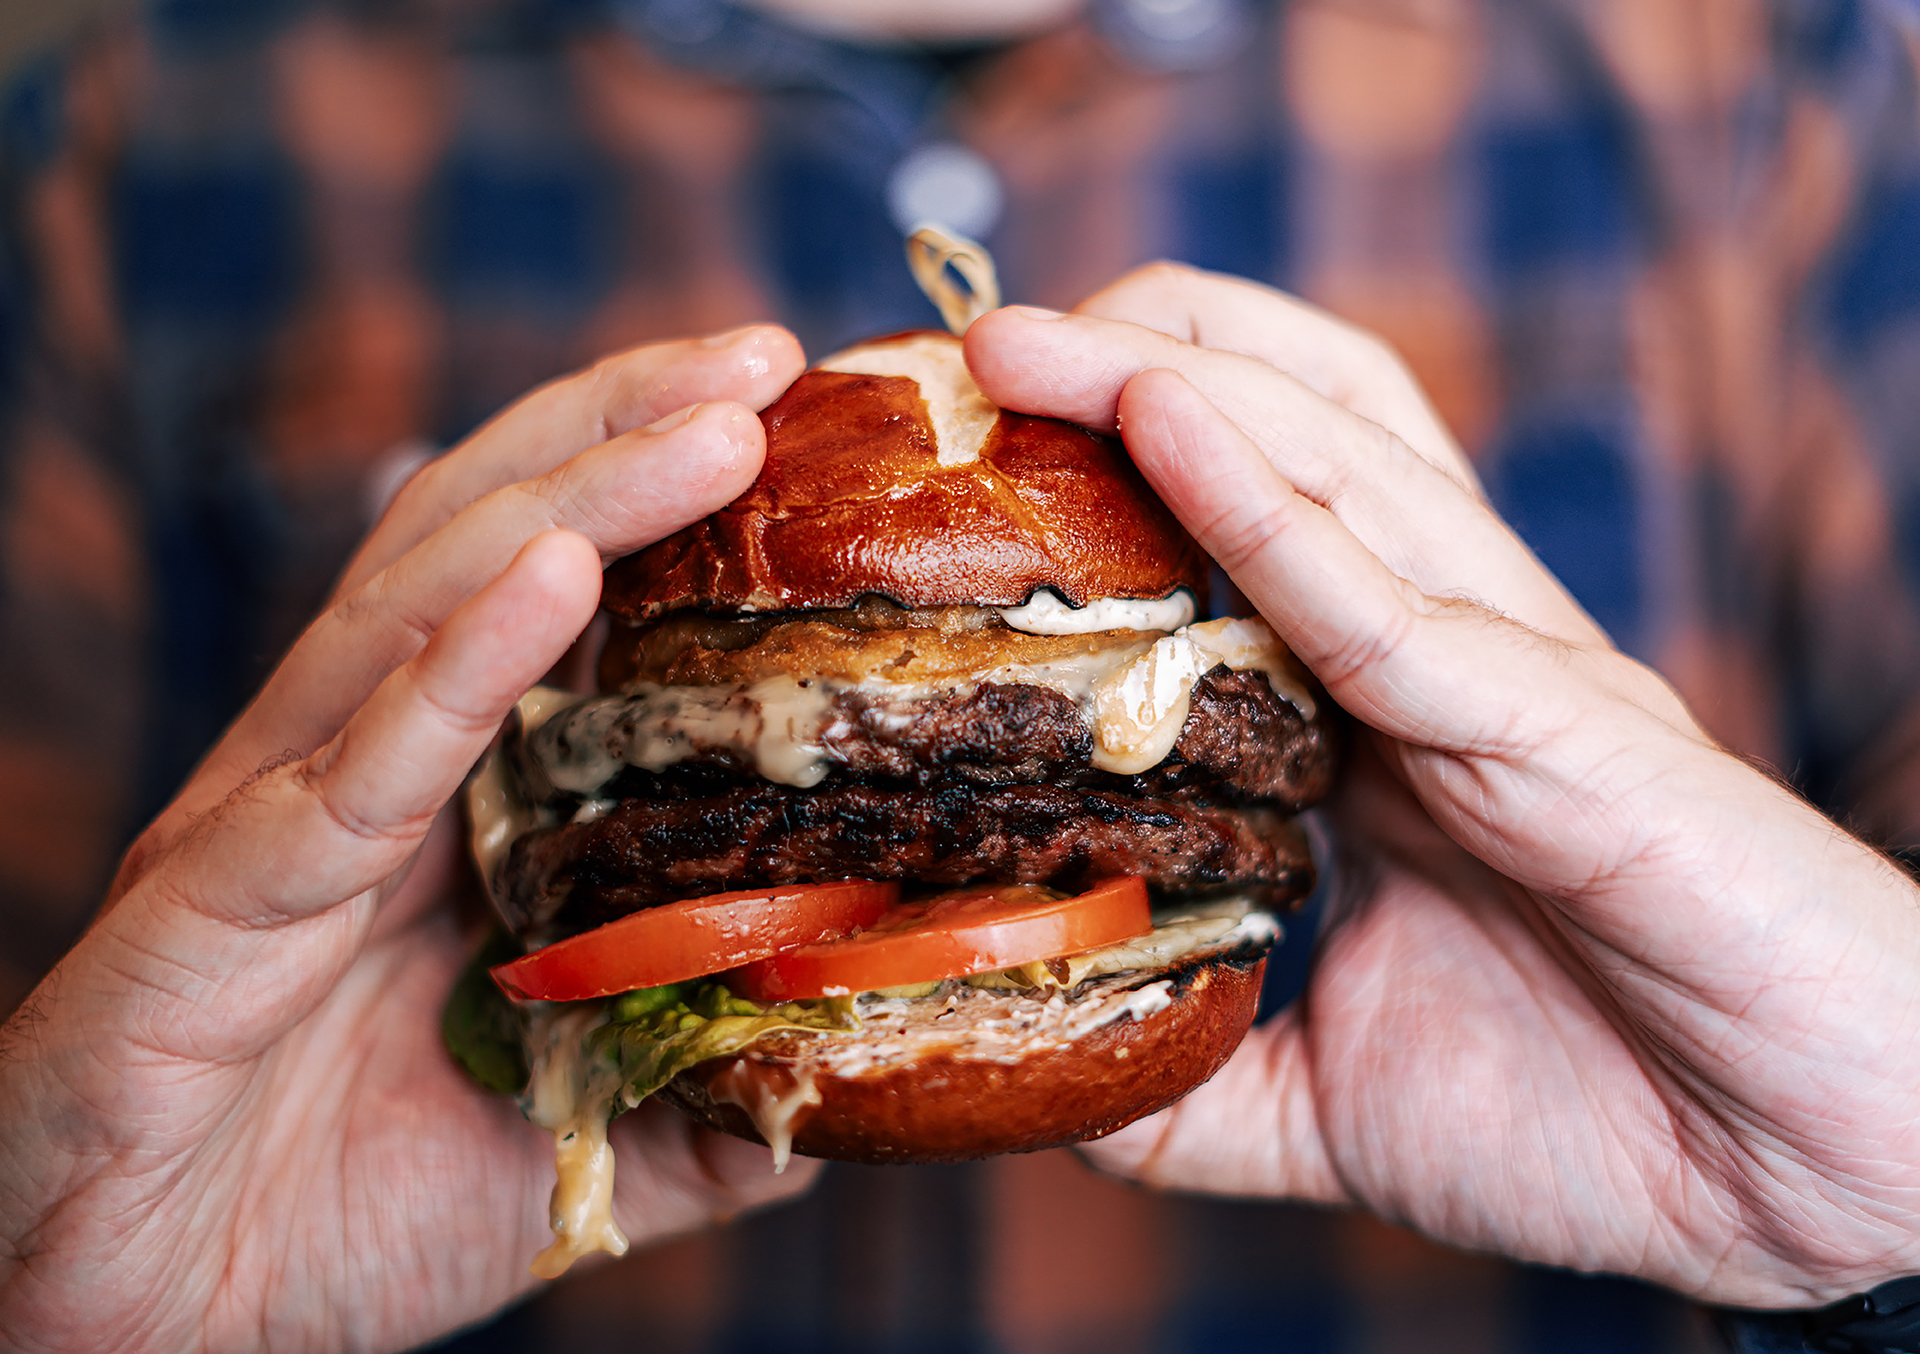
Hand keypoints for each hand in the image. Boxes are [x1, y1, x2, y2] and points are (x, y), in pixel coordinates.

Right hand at [0, 328, 811, 1352]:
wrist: (138, 1326)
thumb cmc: (336, 1218)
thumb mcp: (569, 1146)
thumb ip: (700, 1089)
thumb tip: (848, 1051)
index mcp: (432, 799)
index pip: (546, 591)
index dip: (656, 495)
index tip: (795, 427)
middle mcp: (350, 768)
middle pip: (488, 539)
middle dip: (626, 429)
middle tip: (768, 357)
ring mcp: (275, 817)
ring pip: (421, 606)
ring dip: (575, 497)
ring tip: (712, 420)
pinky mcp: (216, 899)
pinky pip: (347, 763)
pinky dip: (454, 662)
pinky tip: (554, 574)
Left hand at [967, 267, 1919, 1308]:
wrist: (1811, 1175)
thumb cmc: (1595, 1118)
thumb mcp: (1329, 1102)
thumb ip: (1192, 1077)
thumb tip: (1049, 1074)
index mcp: (1377, 727)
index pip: (1232, 543)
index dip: (1097, 480)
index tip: (951, 464)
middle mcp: (1435, 662)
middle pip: (1281, 446)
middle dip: (1123, 370)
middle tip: (971, 351)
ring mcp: (1504, 674)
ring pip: (1336, 469)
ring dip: (1171, 383)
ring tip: (1028, 336)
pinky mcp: (1566, 726)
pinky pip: (1393, 596)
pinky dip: (1271, 505)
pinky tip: (1164, 419)